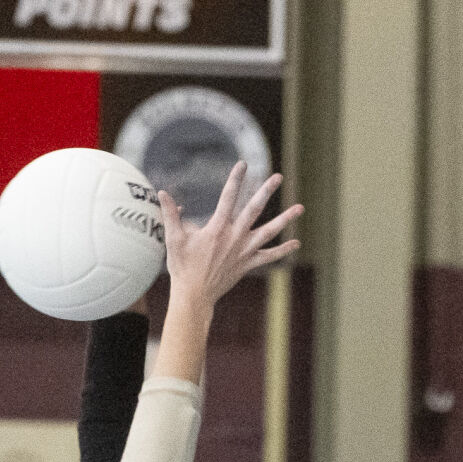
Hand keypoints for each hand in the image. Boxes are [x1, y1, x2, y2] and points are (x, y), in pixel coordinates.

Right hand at [159, 164, 301, 310]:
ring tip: (300, 208)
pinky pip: (268, 256)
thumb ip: (170, 214)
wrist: (193, 296)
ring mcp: (243, 251)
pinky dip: (282, 250)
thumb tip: (162, 193)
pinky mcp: (247, 265)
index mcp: (217, 229)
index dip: (235, 180)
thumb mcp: (173, 239)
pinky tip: (296, 242)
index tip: (243, 164)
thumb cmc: (182, 267)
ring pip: (268, 232)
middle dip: (266, 191)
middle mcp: (234, 237)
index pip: (228, 198)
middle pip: (254, 210)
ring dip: (285, 219)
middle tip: (277, 177)